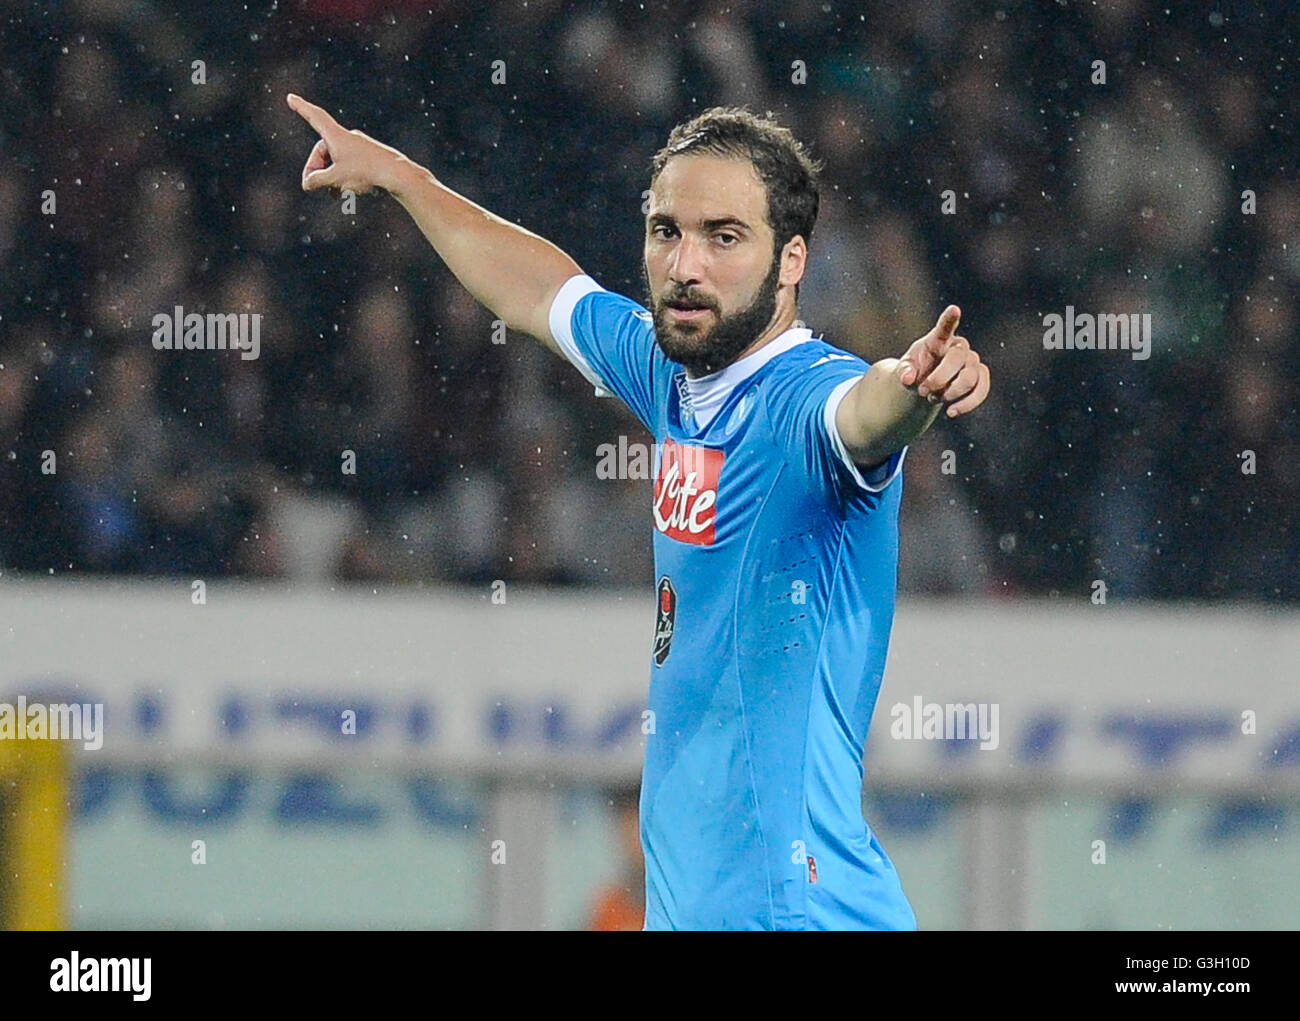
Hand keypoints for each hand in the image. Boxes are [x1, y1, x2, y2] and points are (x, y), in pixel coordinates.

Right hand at [287, 93, 406, 194]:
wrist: (398, 175)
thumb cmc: (366, 173)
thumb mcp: (336, 178)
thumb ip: (318, 180)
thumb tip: (307, 183)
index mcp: (336, 136)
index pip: (315, 117)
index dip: (301, 108)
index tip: (290, 97)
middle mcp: (348, 137)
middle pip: (323, 151)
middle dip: (317, 169)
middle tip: (313, 187)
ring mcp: (360, 147)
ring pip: (337, 161)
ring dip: (331, 177)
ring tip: (333, 195)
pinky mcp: (370, 157)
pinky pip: (351, 166)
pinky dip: (345, 178)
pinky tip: (347, 193)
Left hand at [897, 305, 990, 418]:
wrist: (926, 384)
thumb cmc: (915, 371)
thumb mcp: (904, 370)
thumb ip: (904, 372)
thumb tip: (908, 378)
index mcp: (938, 340)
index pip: (944, 327)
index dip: (949, 319)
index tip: (954, 309)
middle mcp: (959, 347)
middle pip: (957, 359)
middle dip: (939, 380)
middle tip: (923, 392)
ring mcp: (972, 361)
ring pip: (970, 378)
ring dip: (950, 394)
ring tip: (934, 398)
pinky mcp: (981, 377)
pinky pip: (982, 389)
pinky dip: (967, 404)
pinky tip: (951, 411)